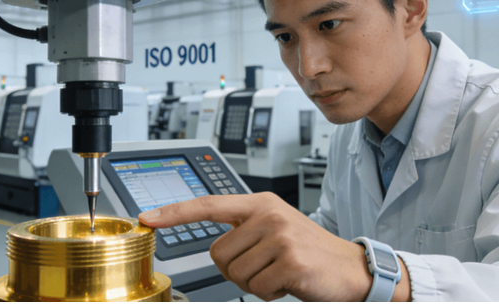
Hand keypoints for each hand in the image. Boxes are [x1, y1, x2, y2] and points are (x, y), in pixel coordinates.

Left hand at [139, 192, 372, 301]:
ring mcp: (280, 236)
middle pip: (218, 253)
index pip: (209, 204)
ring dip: (255, 283)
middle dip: (237, 270)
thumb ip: (245, 228)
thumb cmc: (309, 251)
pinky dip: (270, 294)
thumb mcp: (277, 228)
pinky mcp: (290, 261)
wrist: (351, 269)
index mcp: (260, 203)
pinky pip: (256, 288)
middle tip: (266, 267)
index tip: (147, 219)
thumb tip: (212, 246)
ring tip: (280, 272)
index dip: (175, 213)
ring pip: (235, 274)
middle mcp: (268, 214)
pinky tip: (290, 283)